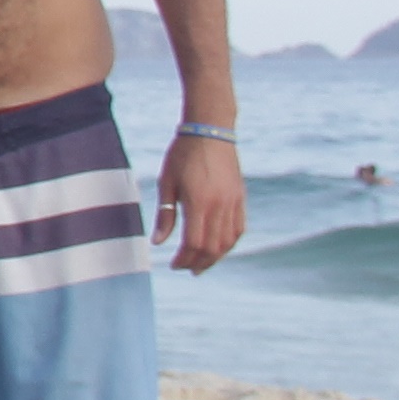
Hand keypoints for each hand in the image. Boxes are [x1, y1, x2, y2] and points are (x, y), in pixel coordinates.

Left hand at [152, 130, 244, 274]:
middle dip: (198, 262)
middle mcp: (220, 205)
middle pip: (212, 247)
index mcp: (199, 202)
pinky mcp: (240, 198)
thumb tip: (158, 243)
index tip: (173, 265)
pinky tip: (218, 249)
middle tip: (186, 269)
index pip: (193, 243)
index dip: (183, 259)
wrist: (210, 130)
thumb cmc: (182, 154)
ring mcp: (233, 202)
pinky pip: (239, 229)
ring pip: (228, 241)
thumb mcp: (167, 183)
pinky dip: (229, 243)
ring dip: (214, 257)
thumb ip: (164, 214)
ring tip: (201, 264)